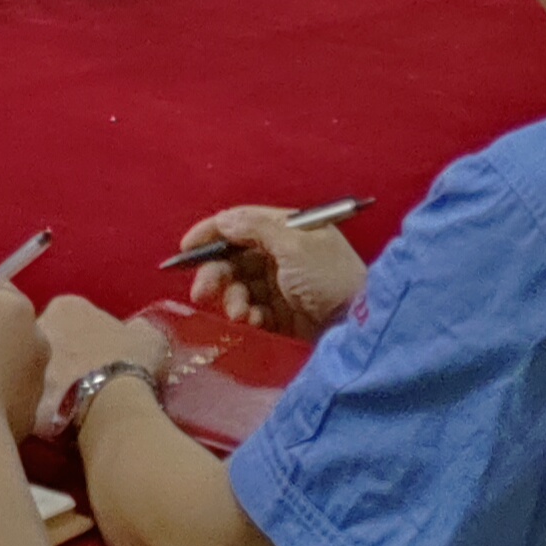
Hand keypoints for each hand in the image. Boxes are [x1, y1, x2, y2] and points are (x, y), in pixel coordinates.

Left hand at [37, 291, 168, 426]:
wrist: (107, 403)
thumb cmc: (129, 362)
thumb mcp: (149, 338)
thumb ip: (137, 330)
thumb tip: (134, 332)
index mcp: (67, 306)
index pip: (73, 317)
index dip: (89, 339)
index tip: (102, 358)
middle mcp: (38, 326)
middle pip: (50, 341)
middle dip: (63, 357)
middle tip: (85, 381)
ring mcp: (24, 360)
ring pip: (36, 369)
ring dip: (52, 382)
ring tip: (75, 404)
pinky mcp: (20, 393)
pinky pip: (32, 399)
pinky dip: (44, 408)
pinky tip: (64, 421)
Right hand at [181, 205, 366, 339]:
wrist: (360, 325)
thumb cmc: (330, 277)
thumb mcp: (295, 245)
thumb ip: (256, 230)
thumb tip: (224, 220)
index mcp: (288, 229)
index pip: (242, 222)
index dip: (212, 232)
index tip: (186, 248)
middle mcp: (282, 254)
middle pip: (235, 257)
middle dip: (216, 273)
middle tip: (201, 292)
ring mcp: (282, 285)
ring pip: (239, 286)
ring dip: (232, 298)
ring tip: (240, 313)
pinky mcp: (283, 314)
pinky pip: (252, 310)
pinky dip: (248, 315)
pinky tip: (254, 321)